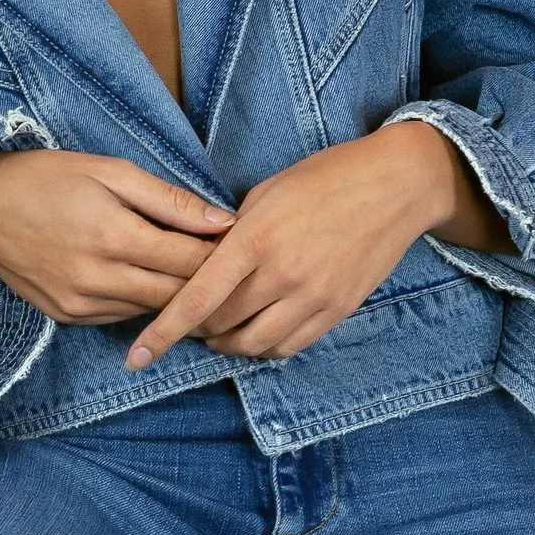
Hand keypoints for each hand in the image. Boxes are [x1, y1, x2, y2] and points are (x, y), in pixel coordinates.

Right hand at [0, 145, 229, 324]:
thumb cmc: (46, 178)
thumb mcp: (109, 170)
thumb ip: (169, 199)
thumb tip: (223, 220)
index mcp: (114, 235)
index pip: (190, 262)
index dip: (223, 259)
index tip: (246, 248)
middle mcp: (98, 278)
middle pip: (177, 295)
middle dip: (208, 286)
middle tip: (235, 270)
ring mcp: (81, 304)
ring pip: (152, 311)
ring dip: (177, 297)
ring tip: (198, 276)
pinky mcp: (68, 317)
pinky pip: (122, 316)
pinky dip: (142, 300)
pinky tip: (149, 280)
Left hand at [126, 120, 501, 369]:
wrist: (397, 185)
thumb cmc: (327, 177)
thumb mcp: (267, 192)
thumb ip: (231, 233)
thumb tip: (200, 263)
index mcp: (257, 239)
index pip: (199, 298)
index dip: (164, 332)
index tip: (137, 356)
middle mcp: (284, 274)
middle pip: (221, 326)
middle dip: (196, 330)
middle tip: (187, 321)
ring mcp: (314, 297)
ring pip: (254, 345)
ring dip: (228, 344)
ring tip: (219, 331)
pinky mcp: (337, 310)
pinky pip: (288, 347)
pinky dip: (263, 347)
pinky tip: (255, 331)